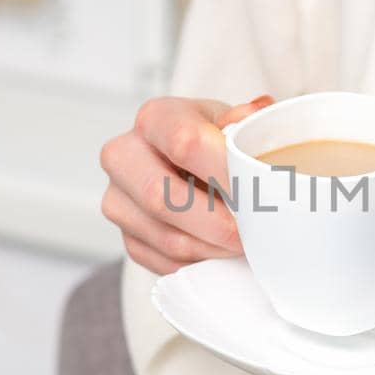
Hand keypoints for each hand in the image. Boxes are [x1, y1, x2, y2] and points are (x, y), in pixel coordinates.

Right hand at [100, 94, 272, 274]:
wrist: (192, 165)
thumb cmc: (214, 142)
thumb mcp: (234, 121)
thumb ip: (246, 120)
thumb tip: (256, 112)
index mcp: (154, 118)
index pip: (183, 143)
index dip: (223, 172)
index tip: (257, 192)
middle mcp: (123, 155)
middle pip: (161, 197)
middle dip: (216, 222)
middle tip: (250, 233)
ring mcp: (118, 198)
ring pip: (166, 237)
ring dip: (213, 248)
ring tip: (244, 245)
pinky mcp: (126, 236)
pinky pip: (164, 261)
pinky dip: (200, 262)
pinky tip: (222, 252)